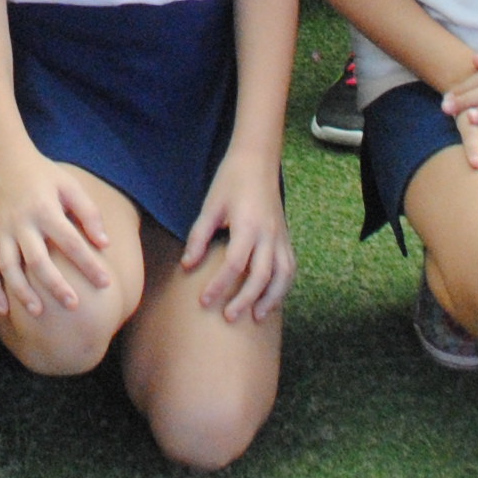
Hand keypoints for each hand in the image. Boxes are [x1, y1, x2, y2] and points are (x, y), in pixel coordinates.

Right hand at [0, 150, 115, 317]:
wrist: (3, 161)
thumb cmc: (43, 176)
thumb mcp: (70, 186)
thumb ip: (88, 213)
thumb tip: (105, 244)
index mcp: (45, 209)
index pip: (71, 242)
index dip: (89, 264)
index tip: (105, 283)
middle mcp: (21, 223)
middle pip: (38, 260)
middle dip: (55, 285)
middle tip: (73, 305)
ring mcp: (1, 231)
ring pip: (9, 267)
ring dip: (22, 292)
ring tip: (38, 312)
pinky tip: (4, 309)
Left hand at [177, 148, 295, 324]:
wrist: (257, 160)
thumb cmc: (230, 181)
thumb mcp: (210, 206)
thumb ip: (199, 236)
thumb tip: (187, 265)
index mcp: (247, 225)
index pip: (234, 265)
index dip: (218, 286)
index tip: (204, 301)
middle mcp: (268, 234)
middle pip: (260, 277)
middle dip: (244, 300)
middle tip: (228, 317)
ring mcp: (281, 236)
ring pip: (282, 276)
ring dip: (270, 299)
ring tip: (256, 317)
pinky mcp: (286, 237)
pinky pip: (289, 268)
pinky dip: (282, 286)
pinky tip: (271, 299)